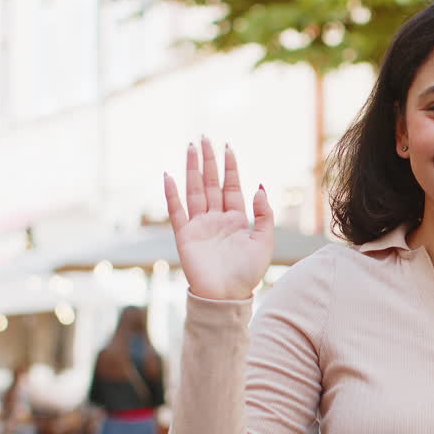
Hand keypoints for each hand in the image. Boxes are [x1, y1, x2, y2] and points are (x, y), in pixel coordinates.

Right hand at [163, 137, 274, 299]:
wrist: (227, 296)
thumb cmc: (248, 273)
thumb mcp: (264, 241)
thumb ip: (264, 214)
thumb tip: (259, 187)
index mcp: (237, 219)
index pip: (232, 186)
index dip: (230, 167)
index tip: (227, 147)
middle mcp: (216, 218)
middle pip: (211, 183)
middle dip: (208, 161)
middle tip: (204, 138)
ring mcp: (200, 225)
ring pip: (195, 191)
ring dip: (192, 170)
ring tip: (190, 148)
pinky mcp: (185, 235)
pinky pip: (177, 211)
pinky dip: (172, 194)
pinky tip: (169, 176)